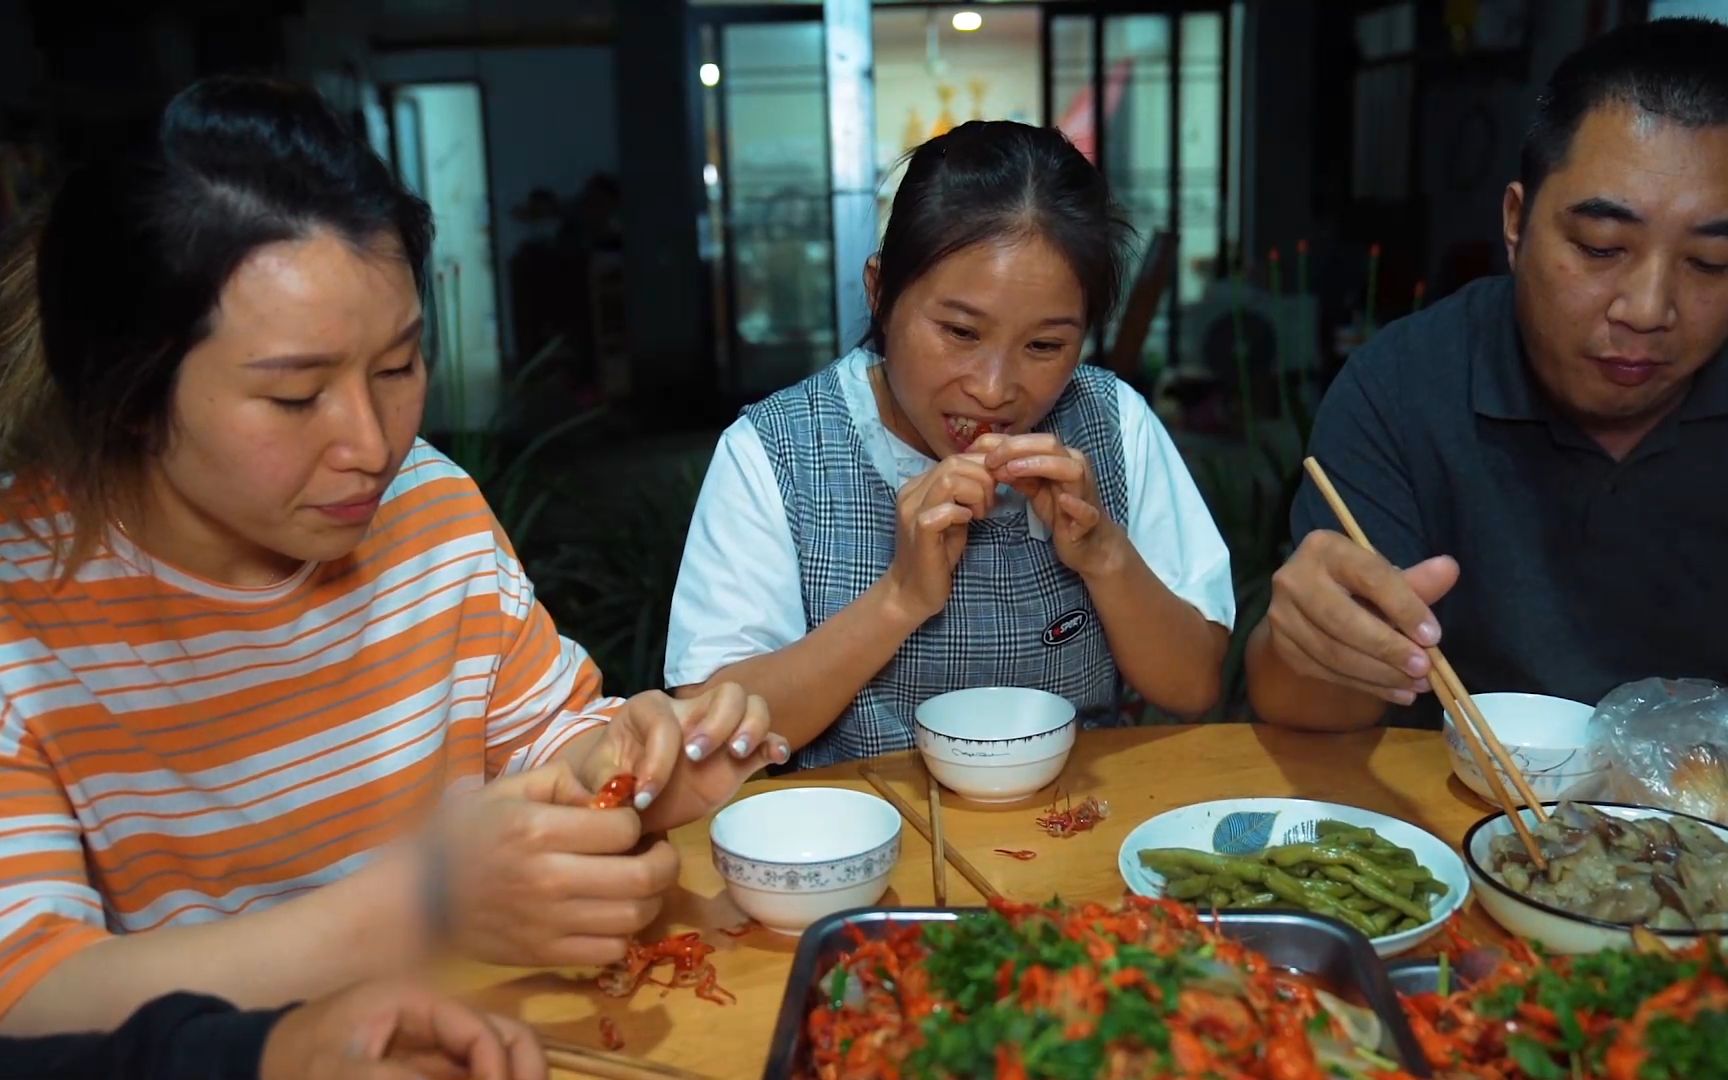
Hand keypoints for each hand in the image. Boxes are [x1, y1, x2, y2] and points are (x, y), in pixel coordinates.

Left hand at [259, 978, 545, 1079]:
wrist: (260, 1061)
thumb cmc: (294, 1060)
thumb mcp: (334, 1072)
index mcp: (416, 1002)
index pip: (478, 1029)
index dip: (496, 1068)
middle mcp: (437, 1018)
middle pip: (506, 1035)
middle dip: (523, 1071)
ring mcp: (436, 1046)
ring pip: (498, 1057)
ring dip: (511, 1076)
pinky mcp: (429, 1069)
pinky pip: (471, 1075)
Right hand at [439, 762, 678, 966]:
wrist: (416, 897)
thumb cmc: (461, 836)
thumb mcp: (505, 790)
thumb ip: (562, 780)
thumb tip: (610, 793)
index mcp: (538, 831)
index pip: (625, 828)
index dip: (637, 822)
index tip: (628, 822)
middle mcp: (549, 879)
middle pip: (644, 877)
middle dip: (664, 861)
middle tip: (656, 852)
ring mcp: (549, 923)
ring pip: (635, 917)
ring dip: (649, 898)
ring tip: (637, 883)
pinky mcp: (545, 955)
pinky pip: (610, 951)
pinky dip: (622, 933)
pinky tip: (609, 914)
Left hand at [573, 687, 789, 831]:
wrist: (629, 800)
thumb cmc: (611, 782)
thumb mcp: (596, 781)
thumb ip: (602, 783)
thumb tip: (611, 794)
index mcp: (650, 709)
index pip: (664, 721)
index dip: (655, 758)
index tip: (643, 796)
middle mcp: (690, 712)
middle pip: (725, 693)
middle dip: (716, 723)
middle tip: (697, 756)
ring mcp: (719, 733)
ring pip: (752, 705)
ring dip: (751, 727)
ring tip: (737, 754)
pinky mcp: (737, 760)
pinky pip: (768, 741)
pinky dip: (774, 745)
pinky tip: (775, 758)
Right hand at [883, 453, 995, 621]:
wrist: (912, 591)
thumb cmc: (938, 555)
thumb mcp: (955, 516)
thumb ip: (966, 493)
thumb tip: (993, 472)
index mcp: (918, 486)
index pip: (955, 458)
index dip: (983, 468)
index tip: (996, 489)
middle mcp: (911, 493)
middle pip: (954, 463)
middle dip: (983, 480)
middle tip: (991, 504)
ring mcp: (912, 511)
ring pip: (949, 480)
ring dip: (976, 494)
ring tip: (981, 514)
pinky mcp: (918, 531)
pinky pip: (943, 510)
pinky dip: (962, 513)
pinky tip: (969, 522)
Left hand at [977, 433, 1117, 575]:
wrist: (1087, 543)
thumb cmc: (1060, 512)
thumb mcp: (1033, 488)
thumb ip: (1015, 472)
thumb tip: (988, 459)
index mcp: (1062, 458)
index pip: (1035, 439)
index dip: (1006, 442)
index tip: (978, 450)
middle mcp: (1076, 467)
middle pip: (1050, 445)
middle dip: (1017, 448)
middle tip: (989, 461)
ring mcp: (1085, 492)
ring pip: (1071, 469)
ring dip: (1040, 465)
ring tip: (1011, 471)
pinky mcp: (1089, 519)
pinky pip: (1087, 510)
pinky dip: (1075, 504)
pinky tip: (1062, 501)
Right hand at [1264, 530, 1459, 704]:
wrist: (1308, 603)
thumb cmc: (1355, 584)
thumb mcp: (1383, 576)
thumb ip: (1414, 581)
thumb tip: (1449, 570)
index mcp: (1324, 548)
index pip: (1369, 577)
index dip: (1404, 607)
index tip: (1433, 636)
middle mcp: (1293, 579)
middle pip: (1343, 621)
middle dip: (1388, 648)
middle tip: (1424, 669)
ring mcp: (1282, 616)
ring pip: (1333, 653)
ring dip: (1380, 674)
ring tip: (1417, 684)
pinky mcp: (1283, 648)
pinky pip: (1326, 672)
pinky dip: (1366, 686)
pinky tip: (1396, 691)